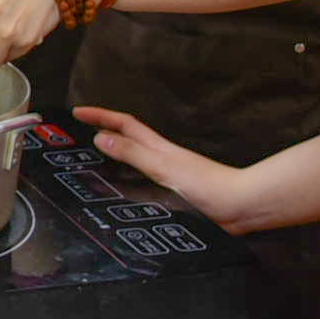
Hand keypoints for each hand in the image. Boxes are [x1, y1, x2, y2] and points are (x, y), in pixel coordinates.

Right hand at [74, 105, 253, 230]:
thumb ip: (133, 154)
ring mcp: (169, 173)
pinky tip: (127, 187)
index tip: (78, 112)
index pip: (123, 125)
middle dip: (103, 128)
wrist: (240, 206)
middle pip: (127, 136)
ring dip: (116, 150)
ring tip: (95, 153)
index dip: (100, 116)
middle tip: (81, 128)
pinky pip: (143, 177)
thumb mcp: (164, 168)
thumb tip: (102, 138)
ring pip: (135, 156)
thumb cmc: (210, 187)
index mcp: (158, 148)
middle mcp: (162, 157)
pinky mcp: (175, 191)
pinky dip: (129, 175)